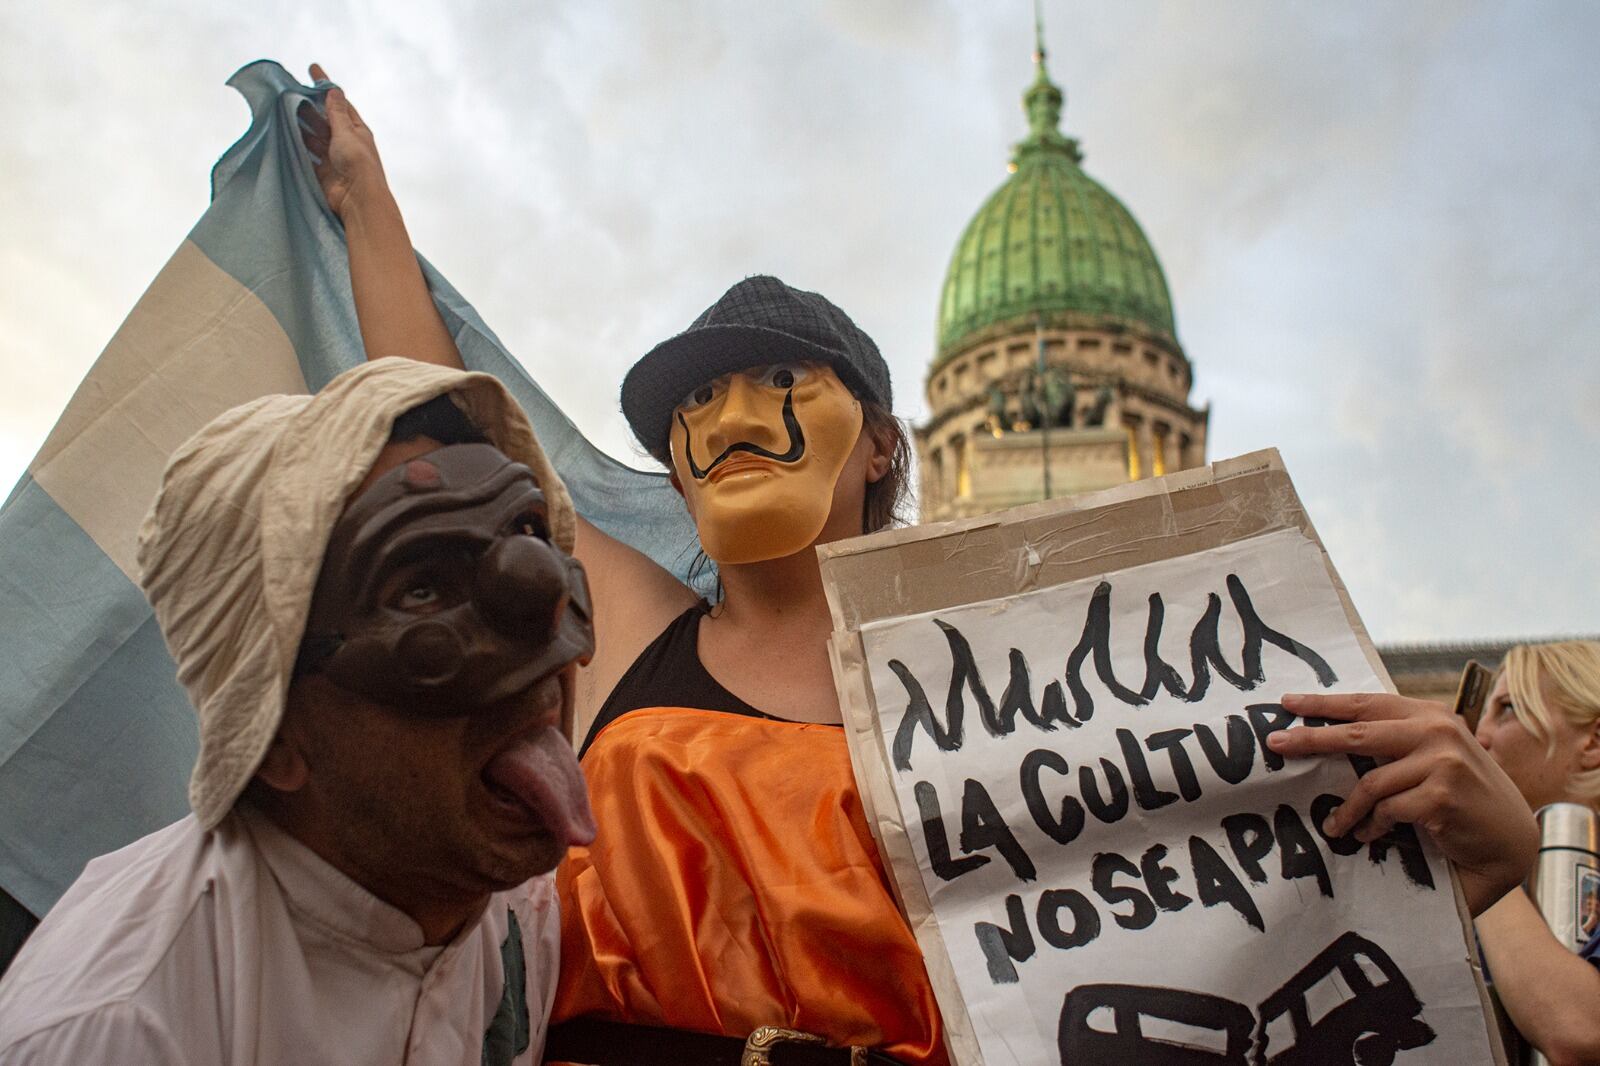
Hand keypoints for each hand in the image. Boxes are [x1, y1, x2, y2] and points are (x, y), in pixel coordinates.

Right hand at [298, 64, 386, 216]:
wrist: (357, 200)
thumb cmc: (358, 164)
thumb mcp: (347, 132)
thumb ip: (336, 112)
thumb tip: (334, 90)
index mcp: (356, 130)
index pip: (338, 102)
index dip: (325, 86)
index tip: (312, 68)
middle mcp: (344, 143)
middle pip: (323, 119)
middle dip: (308, 106)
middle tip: (288, 91)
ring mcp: (332, 158)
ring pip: (312, 136)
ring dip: (299, 125)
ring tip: (281, 108)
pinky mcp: (320, 172)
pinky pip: (305, 155)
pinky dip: (296, 147)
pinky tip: (283, 135)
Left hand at [1267, 691, 1537, 915]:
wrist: (1509, 839)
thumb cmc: (1462, 797)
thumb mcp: (1432, 756)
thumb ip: (1395, 741)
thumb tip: (1331, 736)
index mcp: (1430, 715)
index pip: (1366, 703)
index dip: (1324, 704)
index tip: (1286, 703)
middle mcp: (1437, 731)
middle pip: (1357, 734)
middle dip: (1311, 739)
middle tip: (1275, 745)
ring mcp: (1442, 762)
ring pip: (1370, 782)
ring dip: (1348, 810)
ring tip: (1335, 826)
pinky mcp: (1441, 796)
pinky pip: (1387, 811)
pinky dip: (1372, 826)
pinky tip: (1368, 836)